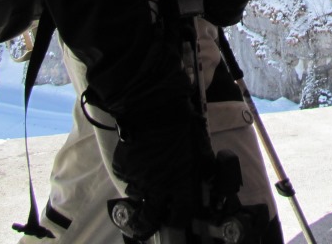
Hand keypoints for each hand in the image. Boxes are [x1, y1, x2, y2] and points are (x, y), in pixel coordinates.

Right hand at [111, 112, 207, 234]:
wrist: (154, 108)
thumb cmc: (183, 125)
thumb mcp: (202, 147)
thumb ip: (205, 167)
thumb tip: (208, 178)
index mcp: (180, 184)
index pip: (180, 215)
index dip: (179, 219)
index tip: (178, 216)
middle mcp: (157, 187)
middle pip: (150, 218)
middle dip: (149, 223)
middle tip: (149, 222)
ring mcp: (138, 178)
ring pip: (138, 195)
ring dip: (143, 192)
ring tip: (148, 179)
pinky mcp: (123, 168)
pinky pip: (127, 177)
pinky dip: (133, 173)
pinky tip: (139, 161)